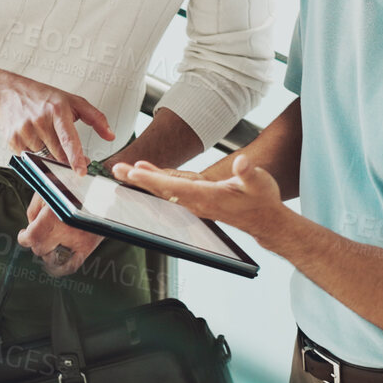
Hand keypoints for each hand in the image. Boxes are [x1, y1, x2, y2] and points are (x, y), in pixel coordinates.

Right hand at [0, 75, 113, 174]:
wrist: (9, 92)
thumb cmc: (43, 97)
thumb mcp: (73, 101)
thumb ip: (96, 118)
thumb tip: (110, 136)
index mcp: (57, 110)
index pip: (68, 138)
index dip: (75, 157)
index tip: (81, 171)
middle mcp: (40, 120)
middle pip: (58, 153)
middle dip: (66, 158)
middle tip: (69, 151)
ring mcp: (24, 130)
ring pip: (44, 157)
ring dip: (48, 152)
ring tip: (43, 133)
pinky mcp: (13, 140)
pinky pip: (29, 157)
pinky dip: (34, 151)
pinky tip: (32, 136)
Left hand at [18, 195, 102, 276]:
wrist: (102, 192)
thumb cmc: (72, 188)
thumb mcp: (47, 190)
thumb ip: (34, 210)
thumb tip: (29, 226)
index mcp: (53, 215)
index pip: (30, 238)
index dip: (23, 237)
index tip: (23, 234)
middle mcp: (65, 231)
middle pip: (39, 249)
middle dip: (35, 242)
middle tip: (38, 235)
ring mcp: (78, 240)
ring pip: (52, 259)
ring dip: (46, 252)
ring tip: (48, 243)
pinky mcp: (88, 246)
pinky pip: (71, 266)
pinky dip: (60, 268)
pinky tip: (53, 264)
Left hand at [116, 156, 288, 241]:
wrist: (264, 219)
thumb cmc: (261, 199)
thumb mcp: (259, 182)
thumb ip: (249, 173)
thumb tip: (242, 163)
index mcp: (209, 198)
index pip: (175, 188)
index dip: (154, 180)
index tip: (135, 173)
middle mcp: (198, 203)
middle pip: (162, 191)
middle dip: (139, 180)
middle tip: (117, 170)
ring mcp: (195, 204)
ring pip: (163, 192)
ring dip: (143, 181)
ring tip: (124, 170)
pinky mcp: (196, 202)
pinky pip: (170, 192)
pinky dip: (155, 182)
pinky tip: (145, 174)